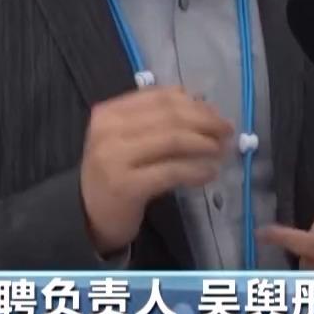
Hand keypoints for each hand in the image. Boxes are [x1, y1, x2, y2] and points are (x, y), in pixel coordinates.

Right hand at [80, 85, 232, 254]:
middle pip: (170, 116)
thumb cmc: (113, 172)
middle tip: (227, 131)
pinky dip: (197, 170)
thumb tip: (202, 105)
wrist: (86, 215)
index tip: (216, 113)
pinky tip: (210, 173)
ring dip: (205, 143)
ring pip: (173, 140)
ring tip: (221, 150)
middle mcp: (109, 130)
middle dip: (206, 121)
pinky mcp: (126, 186)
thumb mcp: (126, 138)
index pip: (160, 98)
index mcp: (109, 112)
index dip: (195, 103)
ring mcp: (115, 158)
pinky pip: (172, 171)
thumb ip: (155, 119)